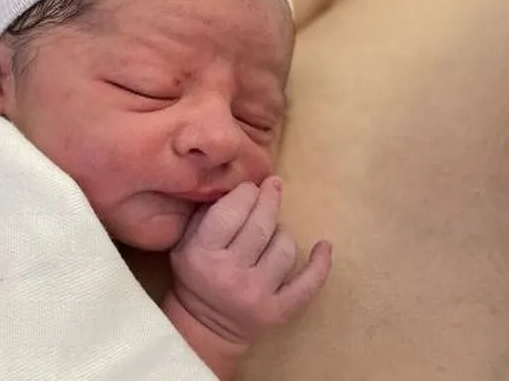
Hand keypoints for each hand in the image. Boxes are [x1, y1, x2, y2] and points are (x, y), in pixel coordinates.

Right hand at [167, 178, 331, 345]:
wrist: (204, 327)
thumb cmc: (195, 275)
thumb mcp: (185, 242)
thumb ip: (206, 212)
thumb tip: (239, 183)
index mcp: (202, 254)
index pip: (230, 212)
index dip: (246, 193)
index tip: (250, 187)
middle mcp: (230, 274)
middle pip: (261, 225)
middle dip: (269, 200)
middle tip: (272, 187)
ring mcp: (257, 294)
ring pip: (285, 248)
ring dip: (281, 232)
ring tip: (271, 232)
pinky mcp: (279, 311)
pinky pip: (308, 283)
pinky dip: (320, 264)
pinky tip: (323, 246)